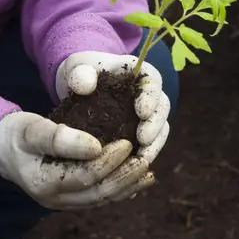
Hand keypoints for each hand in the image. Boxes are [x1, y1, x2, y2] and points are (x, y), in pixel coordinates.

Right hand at [0, 111, 154, 209]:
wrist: (4, 149)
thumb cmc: (17, 134)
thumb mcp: (32, 129)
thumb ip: (60, 138)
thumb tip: (95, 146)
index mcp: (44, 183)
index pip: (85, 176)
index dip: (109, 161)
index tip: (127, 143)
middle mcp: (55, 199)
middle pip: (98, 193)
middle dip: (125, 177)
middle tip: (145, 159)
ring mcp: (63, 202)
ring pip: (102, 199)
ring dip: (127, 186)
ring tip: (148, 172)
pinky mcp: (71, 198)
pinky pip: (99, 197)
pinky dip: (120, 189)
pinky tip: (137, 180)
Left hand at [56, 51, 170, 164]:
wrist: (79, 87)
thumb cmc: (80, 73)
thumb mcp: (76, 68)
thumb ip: (80, 74)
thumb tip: (85, 86)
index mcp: (138, 73)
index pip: (152, 82)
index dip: (150, 97)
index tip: (141, 112)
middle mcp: (148, 94)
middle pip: (162, 108)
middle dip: (155, 126)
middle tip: (143, 140)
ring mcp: (147, 115)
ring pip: (160, 129)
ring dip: (154, 145)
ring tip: (142, 159)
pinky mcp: (141, 132)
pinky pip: (150, 145)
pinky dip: (144, 155)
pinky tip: (135, 169)